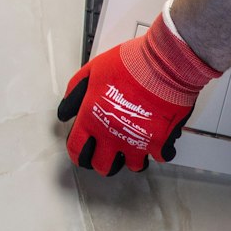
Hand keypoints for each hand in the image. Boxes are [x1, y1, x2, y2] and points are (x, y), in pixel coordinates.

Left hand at [57, 6, 219, 175]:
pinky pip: (161, 156)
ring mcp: (137, 142)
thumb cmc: (131, 64)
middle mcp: (112, 136)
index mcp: (92, 119)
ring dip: (133, 159)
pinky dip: (161, 151)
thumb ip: (76, 91)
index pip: (77, 149)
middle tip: (109, 156)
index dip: (78, 154)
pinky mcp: (160, 142)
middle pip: (102, 166)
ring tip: (135, 149)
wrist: (164, 64)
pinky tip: (159, 142)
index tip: (83, 154)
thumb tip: (66, 110)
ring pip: (132, 166)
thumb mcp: (93, 70)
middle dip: (104, 162)